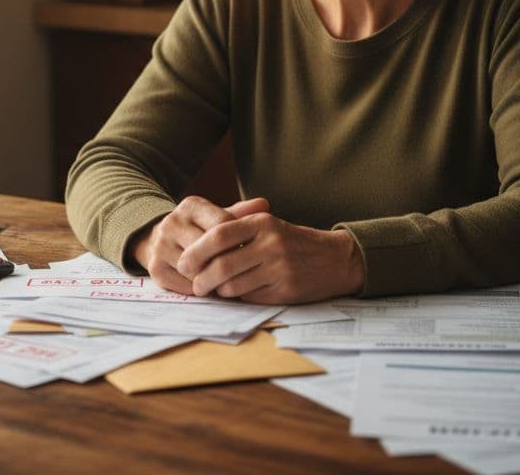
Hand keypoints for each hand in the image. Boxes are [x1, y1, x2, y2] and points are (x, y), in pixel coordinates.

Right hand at [130, 195, 270, 296]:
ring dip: (214, 278)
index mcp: (190, 206)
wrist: (157, 240)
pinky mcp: (155, 268)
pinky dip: (200, 289)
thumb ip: (241, 213)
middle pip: (209, 249)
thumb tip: (264, 204)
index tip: (249, 251)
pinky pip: (185, 286)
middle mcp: (172, 223)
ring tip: (228, 280)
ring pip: (197, 270)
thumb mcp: (217, 217)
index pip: (222, 225)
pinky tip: (210, 287)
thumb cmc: (198, 230)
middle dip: (227, 262)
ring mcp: (161, 246)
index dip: (238, 241)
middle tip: (242, 271)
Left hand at [176, 212, 364, 303]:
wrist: (336, 259)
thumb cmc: (293, 241)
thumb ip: (237, 228)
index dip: (196, 251)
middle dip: (201, 278)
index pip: (218, 235)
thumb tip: (196, 244)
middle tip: (194, 284)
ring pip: (233, 285)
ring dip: (218, 291)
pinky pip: (250, 297)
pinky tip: (237, 293)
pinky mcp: (286, 290)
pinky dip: (238, 297)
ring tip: (214, 289)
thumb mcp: (269, 225)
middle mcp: (271, 244)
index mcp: (263, 223)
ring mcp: (280, 269)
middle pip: (222, 265)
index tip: (183, 261)